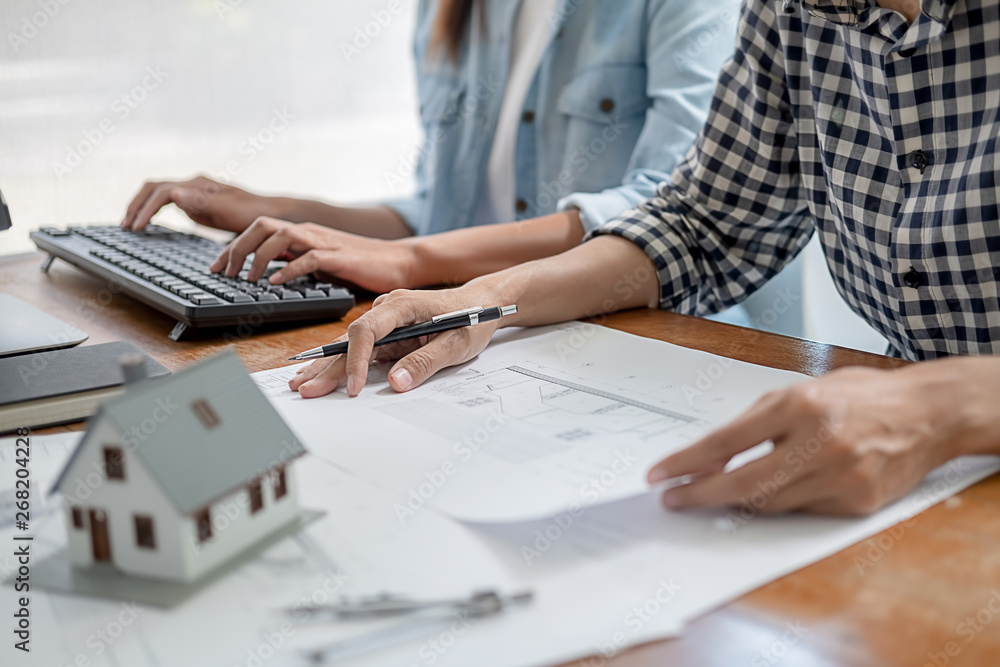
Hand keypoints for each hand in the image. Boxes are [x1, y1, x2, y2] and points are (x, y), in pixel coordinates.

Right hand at [122, 176, 276, 231]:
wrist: (270, 214)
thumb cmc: (252, 214)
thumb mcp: (228, 210)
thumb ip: (200, 202)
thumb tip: (174, 192)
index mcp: (197, 185)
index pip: (160, 192)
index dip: (145, 210)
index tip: (135, 228)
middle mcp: (193, 184)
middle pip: (153, 188)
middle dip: (136, 206)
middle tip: (125, 226)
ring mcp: (194, 191)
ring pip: (157, 192)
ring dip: (142, 206)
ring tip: (130, 225)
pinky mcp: (197, 201)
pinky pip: (167, 200)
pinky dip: (154, 209)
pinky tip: (150, 223)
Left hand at [209, 217, 416, 291]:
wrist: (398, 261)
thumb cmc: (362, 264)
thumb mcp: (322, 262)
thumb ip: (298, 261)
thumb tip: (272, 273)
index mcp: (303, 233)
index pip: (258, 230)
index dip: (233, 246)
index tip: (218, 267)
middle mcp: (309, 232)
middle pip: (261, 226)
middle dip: (237, 248)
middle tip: (225, 273)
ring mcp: (324, 241)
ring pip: (280, 236)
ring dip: (258, 257)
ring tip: (247, 279)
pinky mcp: (339, 256)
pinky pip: (308, 257)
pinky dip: (289, 269)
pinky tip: (277, 282)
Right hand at [288, 285, 505, 397]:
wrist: (483, 304)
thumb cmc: (473, 318)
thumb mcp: (456, 343)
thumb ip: (426, 361)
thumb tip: (397, 382)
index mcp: (403, 305)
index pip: (367, 331)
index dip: (356, 361)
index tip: (353, 387)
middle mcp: (388, 309)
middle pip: (350, 339)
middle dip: (326, 366)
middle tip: (305, 389)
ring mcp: (386, 320)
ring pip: (349, 344)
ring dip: (326, 366)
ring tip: (301, 384)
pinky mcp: (388, 332)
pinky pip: (360, 349)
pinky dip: (340, 363)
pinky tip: (319, 374)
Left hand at [647, 359, 999, 515]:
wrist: (926, 414)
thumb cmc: (857, 396)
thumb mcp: (799, 392)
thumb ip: (754, 423)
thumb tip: (709, 458)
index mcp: (799, 406)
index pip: (726, 442)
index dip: (686, 462)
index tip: (659, 475)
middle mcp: (821, 443)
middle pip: (743, 483)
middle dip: (700, 494)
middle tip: (673, 499)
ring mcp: (842, 476)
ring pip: (770, 504)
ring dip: (735, 502)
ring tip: (712, 494)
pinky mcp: (857, 502)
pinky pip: (802, 511)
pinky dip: (780, 503)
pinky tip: (772, 491)